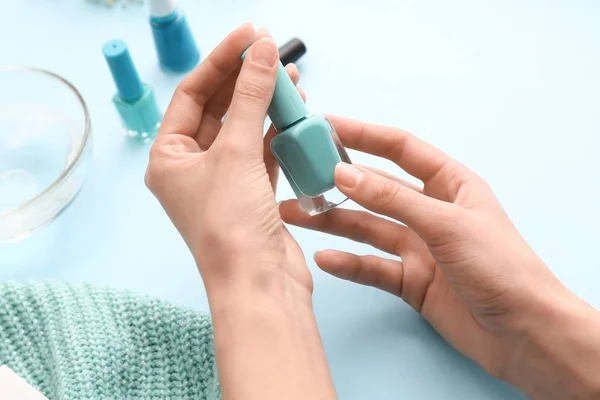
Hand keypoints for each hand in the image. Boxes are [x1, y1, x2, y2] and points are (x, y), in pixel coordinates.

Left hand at [145, 25, 335, 399]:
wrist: (259, 284)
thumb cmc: (232, 228)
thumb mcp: (237, 153)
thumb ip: (251, 98)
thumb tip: (261, 52)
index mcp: (169, 158)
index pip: (192, 94)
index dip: (220, 61)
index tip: (248, 35)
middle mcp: (192, 168)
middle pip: (219, 109)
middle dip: (244, 79)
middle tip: (269, 49)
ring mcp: (223, 181)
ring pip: (244, 129)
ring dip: (264, 103)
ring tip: (288, 75)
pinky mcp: (251, 193)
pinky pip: (263, 151)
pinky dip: (277, 131)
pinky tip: (292, 112)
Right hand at [280, 116, 599, 399]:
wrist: (522, 332)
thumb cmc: (500, 266)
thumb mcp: (445, 223)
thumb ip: (393, 199)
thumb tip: (344, 173)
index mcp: (450, 183)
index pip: (400, 149)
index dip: (363, 134)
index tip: (325, 125)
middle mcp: (430, 211)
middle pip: (376, 189)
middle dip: (337, 183)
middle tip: (298, 176)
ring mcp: (419, 247)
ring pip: (367, 228)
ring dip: (332, 222)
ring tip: (294, 216)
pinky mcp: (410, 280)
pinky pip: (372, 267)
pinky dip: (349, 264)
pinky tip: (324, 259)